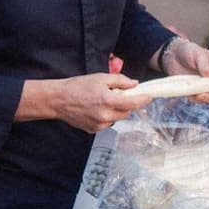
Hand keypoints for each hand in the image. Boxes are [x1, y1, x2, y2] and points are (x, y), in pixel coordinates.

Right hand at [16, 73, 151, 131]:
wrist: (59, 100)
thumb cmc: (78, 86)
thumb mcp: (101, 78)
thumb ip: (120, 81)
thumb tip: (134, 85)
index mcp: (108, 101)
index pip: (134, 103)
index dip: (144, 100)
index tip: (149, 96)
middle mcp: (106, 115)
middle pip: (127, 112)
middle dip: (127, 104)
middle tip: (118, 95)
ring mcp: (99, 125)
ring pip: (117, 119)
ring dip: (116, 111)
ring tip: (102, 102)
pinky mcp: (93, 130)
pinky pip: (107, 124)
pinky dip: (106, 117)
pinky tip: (95, 109)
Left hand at [161, 39, 208, 102]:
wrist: (174, 55)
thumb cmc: (189, 51)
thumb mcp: (198, 54)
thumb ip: (205, 64)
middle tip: (201, 94)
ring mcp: (202, 88)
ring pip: (208, 100)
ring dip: (202, 100)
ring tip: (194, 94)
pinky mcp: (192, 92)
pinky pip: (195, 100)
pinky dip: (193, 99)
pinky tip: (187, 93)